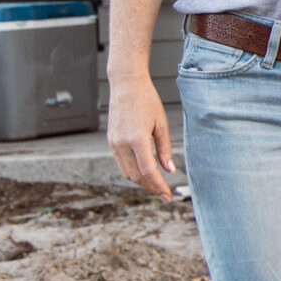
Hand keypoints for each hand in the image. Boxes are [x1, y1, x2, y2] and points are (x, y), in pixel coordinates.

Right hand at [107, 74, 174, 199]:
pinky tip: (144, 173)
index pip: (148, 171)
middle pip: (136, 176)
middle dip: (150, 187)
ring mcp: (114, 143)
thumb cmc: (147, 101)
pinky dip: (133, 172)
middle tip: (164, 194)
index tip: (167, 195)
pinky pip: (121, 163)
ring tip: (156, 186)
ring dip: (141, 182)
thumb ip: (164, 149)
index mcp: (136, 140)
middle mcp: (122, 144)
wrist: (126, 85)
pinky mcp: (111, 141)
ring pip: (127, 172)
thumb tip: (169, 170)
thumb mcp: (161, 124)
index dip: (158, 186)